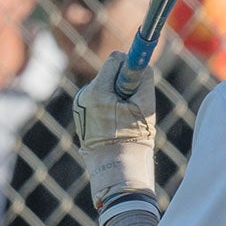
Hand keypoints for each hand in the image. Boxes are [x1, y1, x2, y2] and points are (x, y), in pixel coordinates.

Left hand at [73, 51, 157, 209]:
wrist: (115, 166)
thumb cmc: (133, 137)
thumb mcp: (145, 106)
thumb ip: (144, 79)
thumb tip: (142, 64)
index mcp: (98, 92)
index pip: (115, 60)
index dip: (130, 62)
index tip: (140, 63)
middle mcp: (84, 95)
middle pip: (109, 72)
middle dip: (124, 80)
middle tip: (134, 100)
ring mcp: (80, 105)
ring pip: (104, 85)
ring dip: (117, 93)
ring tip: (125, 115)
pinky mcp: (80, 112)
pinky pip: (98, 97)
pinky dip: (109, 103)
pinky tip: (115, 121)